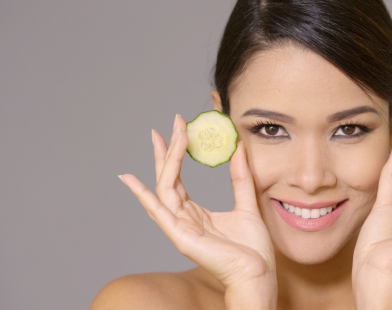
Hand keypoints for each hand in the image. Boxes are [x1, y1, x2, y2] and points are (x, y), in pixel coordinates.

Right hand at [119, 115, 275, 291]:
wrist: (258, 273)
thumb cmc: (253, 248)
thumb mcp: (247, 203)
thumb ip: (241, 178)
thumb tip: (238, 148)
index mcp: (195, 213)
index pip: (178, 178)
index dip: (177, 153)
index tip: (180, 128)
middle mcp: (183, 218)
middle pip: (167, 178)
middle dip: (166, 150)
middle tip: (170, 123)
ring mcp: (180, 228)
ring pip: (164, 188)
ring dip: (164, 161)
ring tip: (164, 136)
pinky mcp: (181, 237)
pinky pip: (159, 212)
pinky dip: (143, 196)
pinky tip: (130, 179)